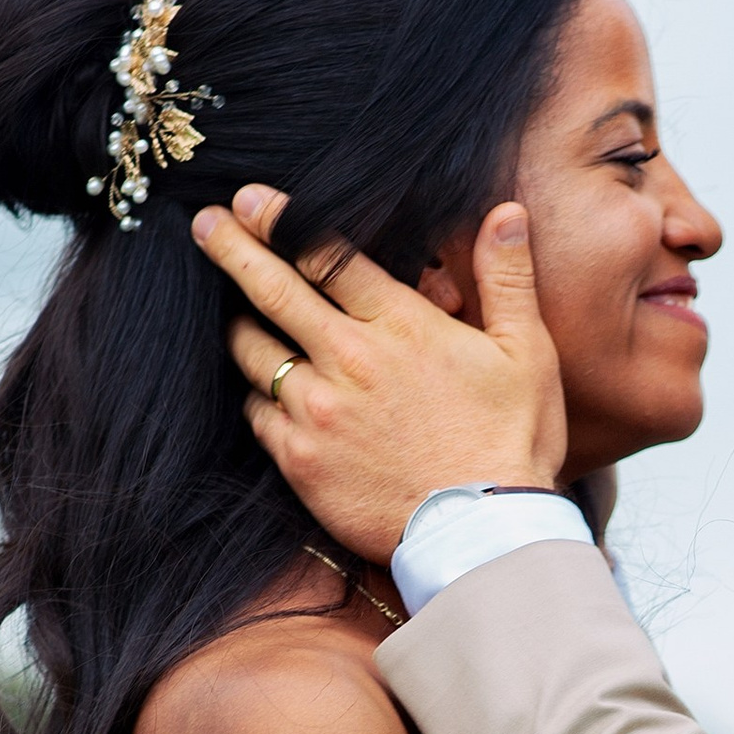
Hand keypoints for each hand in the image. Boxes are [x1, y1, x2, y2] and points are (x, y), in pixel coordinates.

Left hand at [192, 186, 567, 561]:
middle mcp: (349, 361)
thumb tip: (506, 212)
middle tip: (206, 223)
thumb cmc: (511, 442)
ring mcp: (317, 413)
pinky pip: (257, 414)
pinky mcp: (300, 460)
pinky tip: (266, 388)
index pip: (324, 253)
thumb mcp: (526, 353)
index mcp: (400, 325)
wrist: (483, 535)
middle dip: (231, 248)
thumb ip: (507, 278)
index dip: (280, 219)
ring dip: (241, 326)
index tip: (251, 199)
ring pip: (254, 352)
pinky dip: (258, 395)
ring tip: (238, 314)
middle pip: (270, 289)